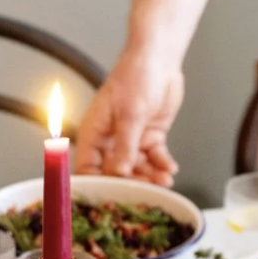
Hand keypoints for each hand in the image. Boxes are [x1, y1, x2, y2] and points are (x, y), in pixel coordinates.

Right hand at [74, 47, 183, 183]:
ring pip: (137, 168)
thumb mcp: (130, 114)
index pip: (87, 168)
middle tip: (147, 193)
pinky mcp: (149, 136)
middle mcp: (110, 140)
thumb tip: (118, 171)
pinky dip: (162, 164)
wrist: (159, 60)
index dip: (97, 185)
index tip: (110, 199)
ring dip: (151, 176)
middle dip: (131, 183)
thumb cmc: (134, 76)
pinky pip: (154, 158)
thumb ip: (125, 145)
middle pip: (115, 173)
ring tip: (165, 180)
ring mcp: (130, 139)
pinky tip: (170, 168)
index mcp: (94, 133)